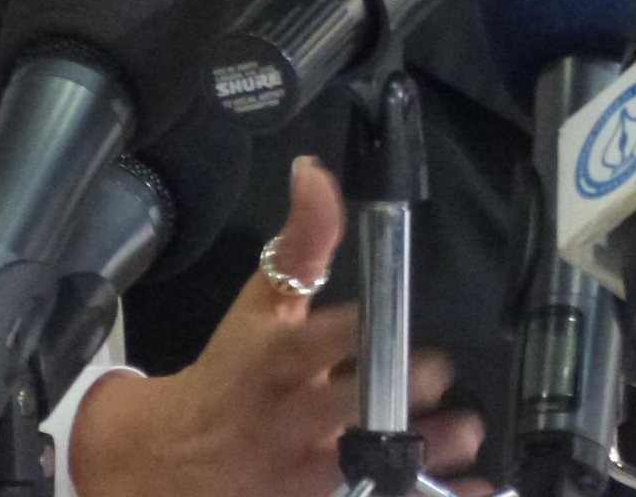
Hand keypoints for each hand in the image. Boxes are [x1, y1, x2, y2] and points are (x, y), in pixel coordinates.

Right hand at [69, 155, 489, 496]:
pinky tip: (467, 486)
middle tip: (438, 375)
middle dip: (399, 393)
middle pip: (346, 411)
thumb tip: (315, 171)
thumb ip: (301, 241)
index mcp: (274, 361)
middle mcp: (287, 421)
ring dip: (420, 453)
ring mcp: (300, 475)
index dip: (353, 334)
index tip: (392, 322)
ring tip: (464, 433)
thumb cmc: (232, 371)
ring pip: (365, 468)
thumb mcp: (261, 303)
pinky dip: (420, 495)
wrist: (169, 459)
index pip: (313, 342)